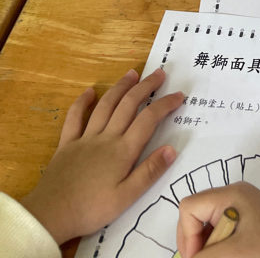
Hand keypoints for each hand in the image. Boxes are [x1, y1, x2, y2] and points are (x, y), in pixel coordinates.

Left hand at [20, 68, 182, 244]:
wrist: (51, 214)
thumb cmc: (91, 209)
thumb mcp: (126, 198)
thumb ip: (149, 172)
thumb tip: (172, 148)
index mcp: (122, 151)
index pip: (149, 120)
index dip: (165, 104)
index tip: (179, 95)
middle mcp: (106, 138)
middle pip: (128, 105)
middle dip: (145, 87)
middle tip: (159, 73)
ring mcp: (85, 138)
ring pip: (105, 105)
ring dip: (120, 87)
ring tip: (132, 73)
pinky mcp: (67, 143)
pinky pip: (74, 117)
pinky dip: (82, 102)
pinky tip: (89, 92)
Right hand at [177, 182, 259, 257]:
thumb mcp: (233, 253)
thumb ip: (204, 257)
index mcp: (229, 195)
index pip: (190, 207)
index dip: (186, 234)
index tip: (196, 257)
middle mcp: (233, 193)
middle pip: (196, 213)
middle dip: (194, 240)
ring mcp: (240, 203)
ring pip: (206, 221)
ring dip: (206, 243)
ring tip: (217, 257)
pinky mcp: (246, 214)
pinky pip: (220, 225)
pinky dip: (217, 242)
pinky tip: (225, 254)